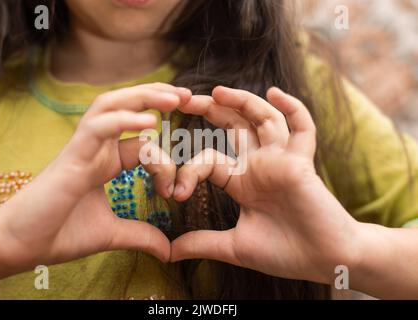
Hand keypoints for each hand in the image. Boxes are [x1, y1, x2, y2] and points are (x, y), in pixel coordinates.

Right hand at [0, 83, 190, 274]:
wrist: (21, 246)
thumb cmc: (60, 233)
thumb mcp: (112, 233)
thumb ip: (141, 235)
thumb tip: (168, 251)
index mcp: (107, 161)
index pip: (143, 143)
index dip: (165, 160)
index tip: (174, 192)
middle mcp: (97, 148)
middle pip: (127, 107)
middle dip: (157, 97)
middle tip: (186, 96)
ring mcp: (83, 148)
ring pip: (111, 105)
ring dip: (143, 96)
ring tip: (172, 97)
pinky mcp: (71, 156)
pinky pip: (98, 127)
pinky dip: (122, 120)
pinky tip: (148, 121)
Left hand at [170, 86, 360, 283]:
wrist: (325, 262)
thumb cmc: (284, 253)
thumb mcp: (235, 247)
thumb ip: (202, 243)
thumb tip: (168, 252)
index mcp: (241, 181)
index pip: (208, 160)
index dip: (188, 172)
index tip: (174, 194)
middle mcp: (259, 165)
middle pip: (234, 125)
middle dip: (210, 109)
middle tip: (182, 98)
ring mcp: (281, 160)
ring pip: (263, 119)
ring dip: (242, 101)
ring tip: (216, 91)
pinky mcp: (302, 162)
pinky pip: (302, 129)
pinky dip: (292, 109)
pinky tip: (275, 93)